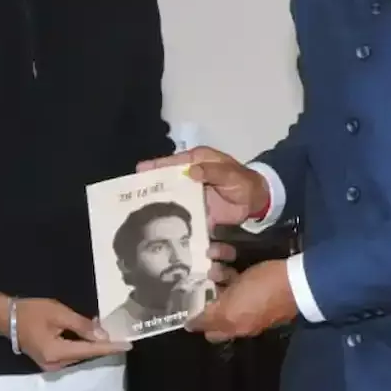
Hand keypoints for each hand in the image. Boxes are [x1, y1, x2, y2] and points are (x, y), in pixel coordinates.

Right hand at [14, 298, 128, 370]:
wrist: (6, 317)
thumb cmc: (32, 312)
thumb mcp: (60, 314)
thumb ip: (82, 326)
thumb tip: (103, 336)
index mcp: (57, 353)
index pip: (90, 351)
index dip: (110, 347)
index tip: (128, 346)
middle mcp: (55, 365)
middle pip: (85, 355)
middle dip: (100, 343)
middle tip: (116, 332)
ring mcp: (50, 365)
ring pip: (78, 355)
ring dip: (90, 344)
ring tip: (101, 329)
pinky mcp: (48, 361)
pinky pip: (70, 354)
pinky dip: (79, 345)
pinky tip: (86, 334)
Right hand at [139, 147, 269, 225]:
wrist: (257, 201)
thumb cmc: (243, 181)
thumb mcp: (230, 173)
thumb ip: (212, 171)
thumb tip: (191, 171)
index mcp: (197, 161)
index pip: (172, 162)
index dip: (155, 166)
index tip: (139, 171)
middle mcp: (191, 177)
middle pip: (167, 181)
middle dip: (151, 186)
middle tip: (132, 194)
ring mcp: (193, 195)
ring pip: (172, 198)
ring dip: (159, 205)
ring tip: (139, 212)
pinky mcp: (197, 211)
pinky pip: (182, 215)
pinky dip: (173, 221)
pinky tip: (160, 229)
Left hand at [189, 259, 296, 341]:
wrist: (297, 280)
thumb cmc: (261, 295)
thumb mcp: (230, 310)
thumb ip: (208, 319)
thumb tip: (189, 327)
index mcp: (235, 326)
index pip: (210, 329)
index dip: (196, 316)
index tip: (186, 299)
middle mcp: (243, 315)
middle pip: (218, 304)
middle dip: (207, 288)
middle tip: (200, 275)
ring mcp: (254, 297)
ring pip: (229, 285)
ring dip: (218, 271)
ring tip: (214, 255)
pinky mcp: (263, 281)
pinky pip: (241, 273)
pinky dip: (232, 263)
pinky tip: (228, 252)